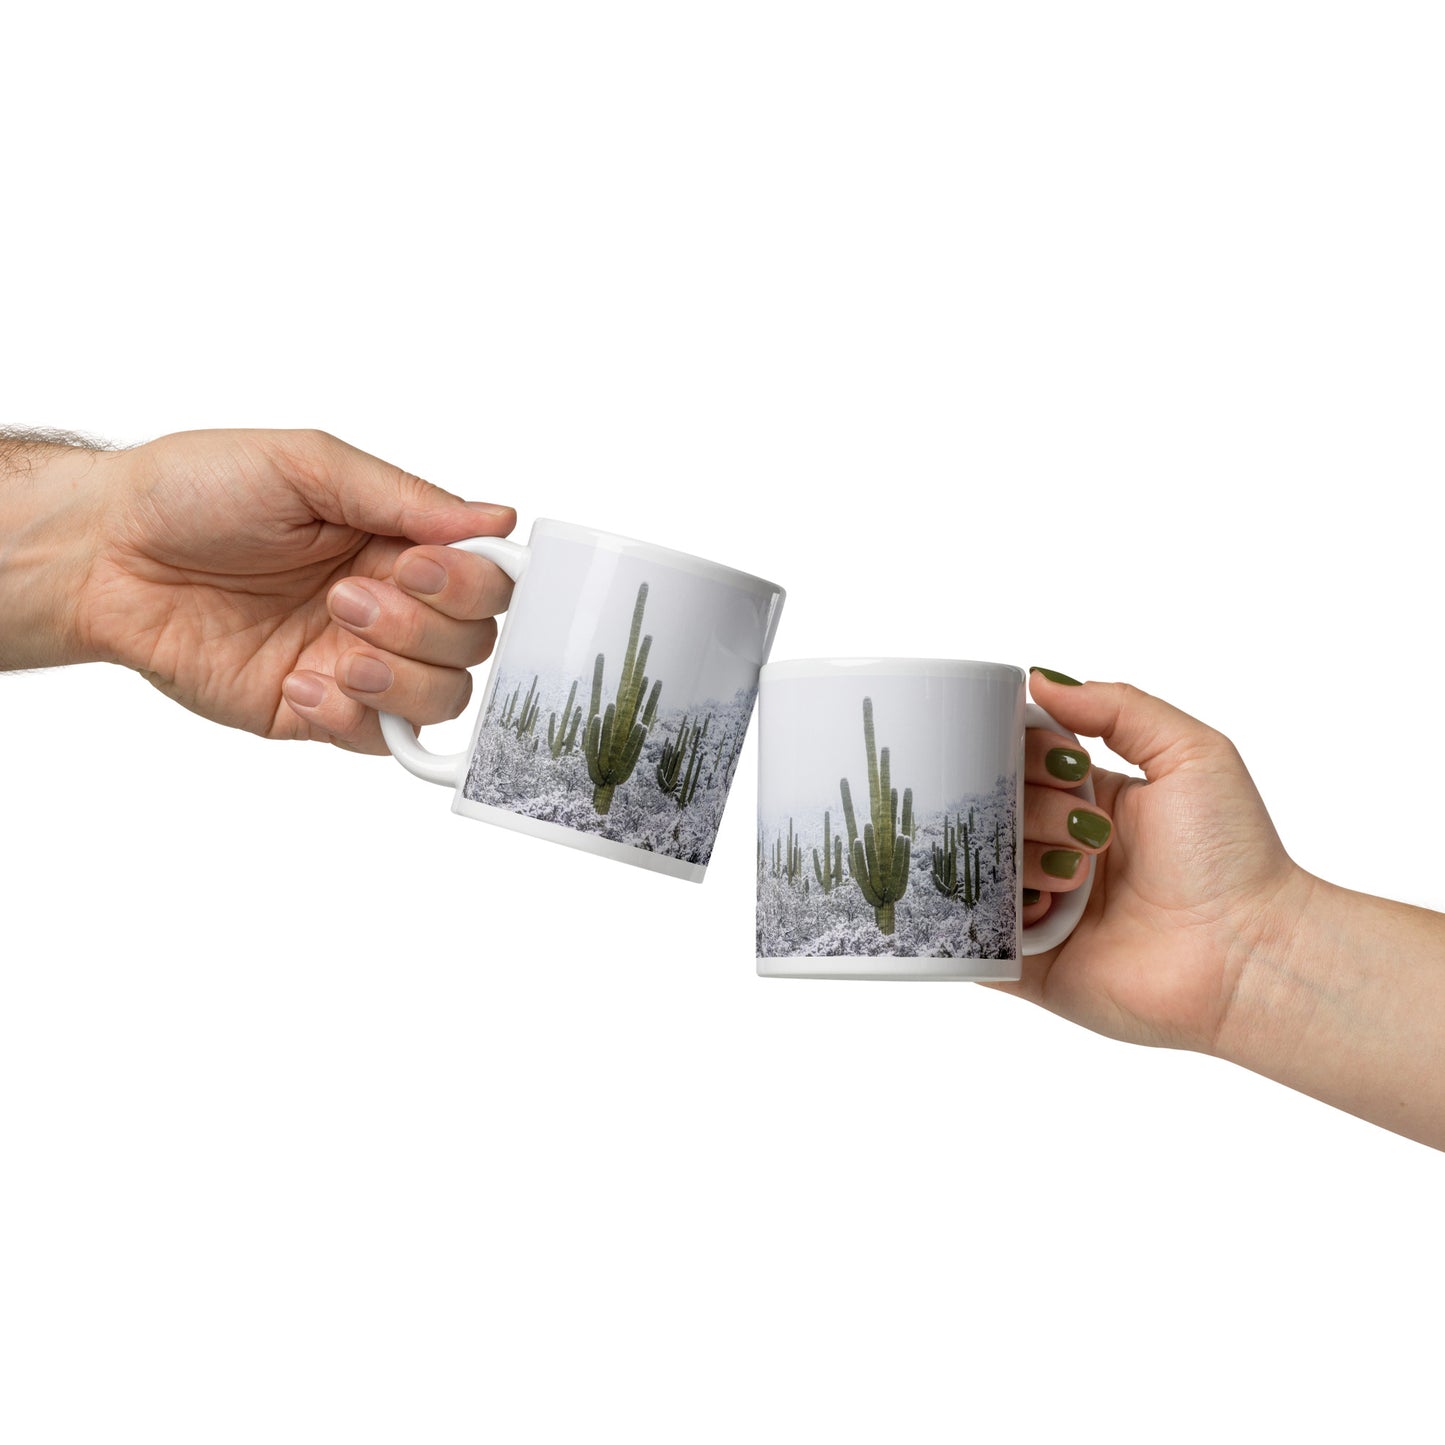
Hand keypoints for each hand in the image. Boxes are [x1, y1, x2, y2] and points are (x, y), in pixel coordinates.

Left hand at [71, 429, 515, 750]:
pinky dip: (351, 718)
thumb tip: (497, 518)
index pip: (487, 580)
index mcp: (398, 541)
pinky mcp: (317, 710)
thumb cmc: (194, 491)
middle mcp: (391, 605)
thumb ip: (405, 497)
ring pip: (442, 698)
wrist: (108, 554)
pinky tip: (298, 681)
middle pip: (474, 645)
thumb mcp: (307, 465)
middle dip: (421, 626)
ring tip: (332, 642)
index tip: (419, 565)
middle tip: (346, 596)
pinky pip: (377, 740)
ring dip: (397, 676)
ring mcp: (357, 661)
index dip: (471, 585)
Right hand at [1008, 671, 1308, 1053]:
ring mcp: (1043, 909)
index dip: (1026, 754)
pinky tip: (1042, 910)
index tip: (1064, 766)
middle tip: (1089, 832)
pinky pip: (975, 935)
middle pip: (997, 809)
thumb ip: (1119, 707)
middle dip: (1032, 809)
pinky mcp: (1030, 964)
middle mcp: (1059, 852)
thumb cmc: (1233, 858)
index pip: (1022, 762)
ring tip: (1075, 880)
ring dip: (1020, 860)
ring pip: (983, 865)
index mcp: (1090, 803)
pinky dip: (991, 914)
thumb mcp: (1192, 753)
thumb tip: (1039, 680)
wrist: (1250, 956)